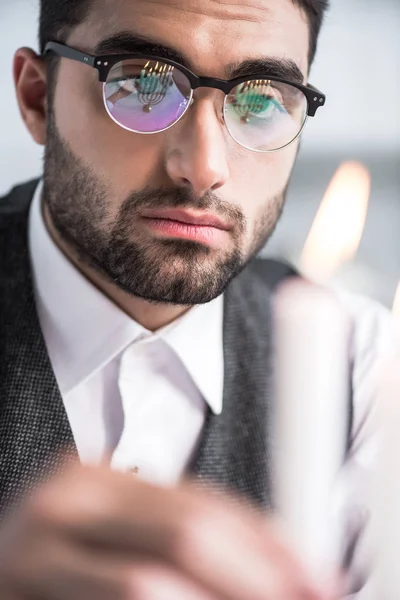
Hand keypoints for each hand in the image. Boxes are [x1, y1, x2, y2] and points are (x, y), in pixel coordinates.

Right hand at [0, 464, 330, 599]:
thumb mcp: (117, 531)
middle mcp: (61, 504)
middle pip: (184, 533)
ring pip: (148, 585)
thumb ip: (178, 529)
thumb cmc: (58, 558)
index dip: (267, 542)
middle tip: (308, 598)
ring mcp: (32, 558)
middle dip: (256, 576)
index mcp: (91, 477)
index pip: (200, 502)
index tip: (315, 576)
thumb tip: (276, 558)